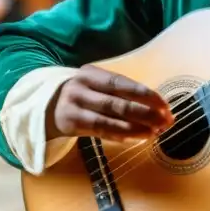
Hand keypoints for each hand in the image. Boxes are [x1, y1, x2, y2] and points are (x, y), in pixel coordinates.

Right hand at [49, 65, 174, 141]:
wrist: (43, 107)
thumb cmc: (81, 96)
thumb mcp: (95, 86)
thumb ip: (120, 93)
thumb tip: (157, 107)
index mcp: (91, 73)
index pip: (122, 83)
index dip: (145, 94)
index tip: (165, 105)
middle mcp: (81, 87)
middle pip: (118, 101)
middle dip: (146, 113)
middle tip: (166, 121)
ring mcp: (73, 106)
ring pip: (109, 118)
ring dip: (135, 127)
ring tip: (154, 132)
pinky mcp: (70, 124)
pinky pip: (99, 130)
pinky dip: (120, 134)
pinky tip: (136, 137)